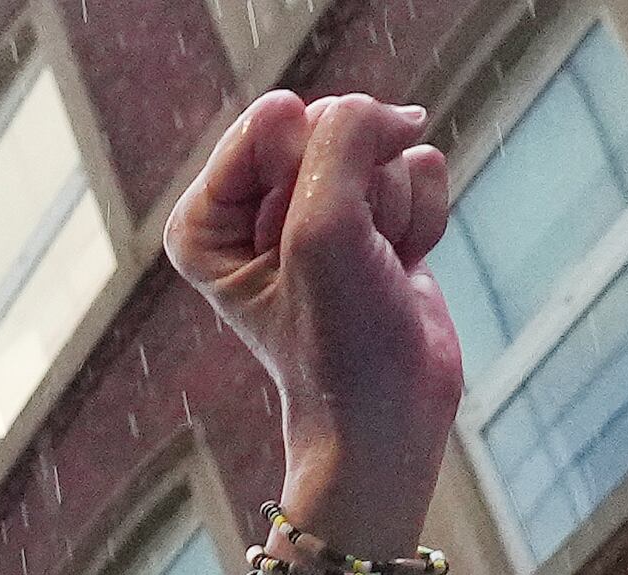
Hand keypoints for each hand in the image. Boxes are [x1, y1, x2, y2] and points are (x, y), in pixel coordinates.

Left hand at [166, 90, 460, 553]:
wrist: (392, 412)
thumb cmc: (339, 339)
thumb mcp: (323, 229)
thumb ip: (343, 137)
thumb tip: (390, 111)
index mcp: (204, 216)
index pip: (275, 121)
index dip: (311, 171)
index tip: (314, 240)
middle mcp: (253, 208)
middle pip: (333, 125)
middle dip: (361, 188)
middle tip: (352, 259)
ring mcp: (319, 209)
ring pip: (383, 147)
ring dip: (393, 211)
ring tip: (375, 270)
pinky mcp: (374, 217)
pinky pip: (417, 170)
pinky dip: (423, 220)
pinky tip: (403, 268)